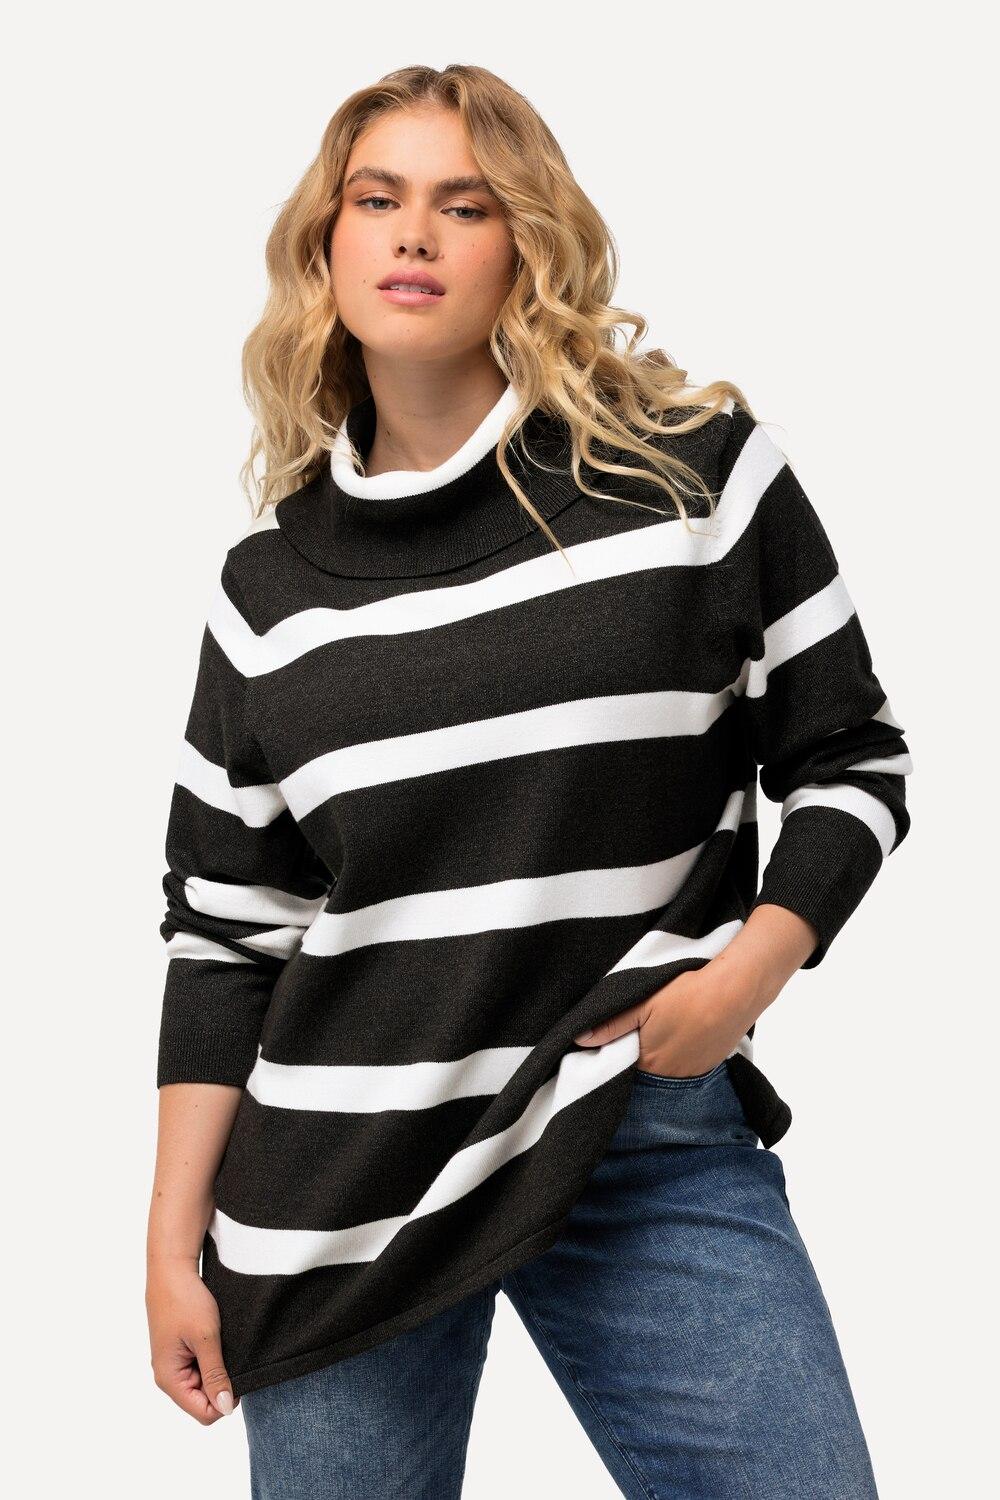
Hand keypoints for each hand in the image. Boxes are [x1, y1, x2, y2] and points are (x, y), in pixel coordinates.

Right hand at [146, 1256, 237, 1423]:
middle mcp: (168, 1377)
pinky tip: (216, 1339)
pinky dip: (212, 1358)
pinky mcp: (179, 1352)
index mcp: (169, 1379)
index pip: (204, 1413)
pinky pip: (199, 1368)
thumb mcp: (206, 1338)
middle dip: (221, 1384)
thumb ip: (215, 1375)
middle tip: (230, 1353)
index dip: (225, 1400)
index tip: (238, 1373)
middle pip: (203, 1401)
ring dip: (217, 1369)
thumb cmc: (186, 1301)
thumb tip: (224, 1408)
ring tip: (221, 1343)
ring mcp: (173, 1364)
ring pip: (203, 1384)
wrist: (171, 1269)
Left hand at [573, 965, 761, 1077]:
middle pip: (645, 1069)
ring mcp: (694, 1073)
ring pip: (667, 1068)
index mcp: (649, 1063)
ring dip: (663, 1053)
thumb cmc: (686, 995)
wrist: (735, 991)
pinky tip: (685, 1032)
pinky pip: (688, 1065)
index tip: (619, 1035)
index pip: (623, 1067)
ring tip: (667, 1027)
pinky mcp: (711, 1064)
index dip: (619, 1050)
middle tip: (645, 1025)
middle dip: (640, 1053)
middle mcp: (670, 1076)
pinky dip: (683, 1052)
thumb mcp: (641, 1004)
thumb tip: (579, 1040)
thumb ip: (611, 1024)